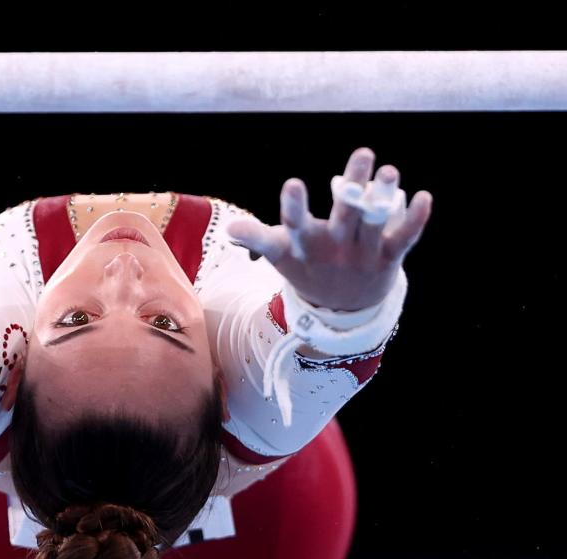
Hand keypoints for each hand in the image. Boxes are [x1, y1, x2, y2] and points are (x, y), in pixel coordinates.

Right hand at [226, 147, 432, 310]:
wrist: (340, 310)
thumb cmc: (306, 268)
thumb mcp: (280, 255)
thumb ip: (257, 238)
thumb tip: (229, 228)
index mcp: (305, 246)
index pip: (296, 225)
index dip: (294, 207)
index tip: (294, 183)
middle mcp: (335, 249)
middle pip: (344, 215)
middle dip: (352, 185)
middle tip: (364, 153)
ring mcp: (363, 254)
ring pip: (375, 222)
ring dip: (384, 196)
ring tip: (390, 170)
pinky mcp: (388, 258)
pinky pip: (404, 238)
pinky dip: (414, 220)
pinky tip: (424, 197)